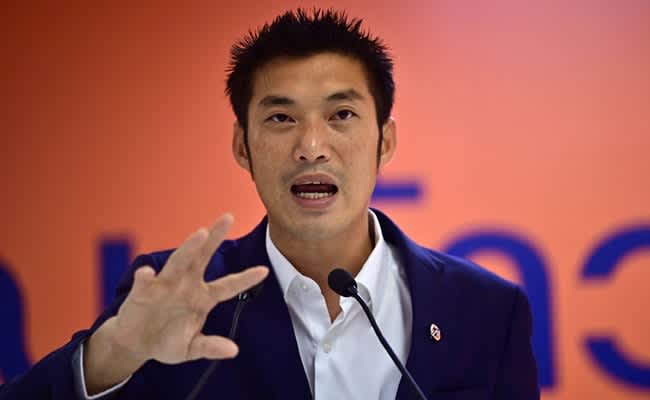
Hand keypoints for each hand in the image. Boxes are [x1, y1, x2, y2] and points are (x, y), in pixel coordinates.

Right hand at [84, 214, 267, 392]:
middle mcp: (187, 284)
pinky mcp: (143, 290)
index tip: (264, 270)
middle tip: (228, 217)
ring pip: (179, 261)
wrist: (136, 343)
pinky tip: (147, 273)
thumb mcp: (191, 348)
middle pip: (203, 257)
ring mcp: (166, 284)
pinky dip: (145, 276)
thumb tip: (233, 350)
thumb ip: (210, 346)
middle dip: (215, 237)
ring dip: (189, 248)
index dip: (245, 279)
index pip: (228, 286)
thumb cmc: (167, 341)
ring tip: (200, 234)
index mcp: (203, 297)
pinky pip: (145, 281)